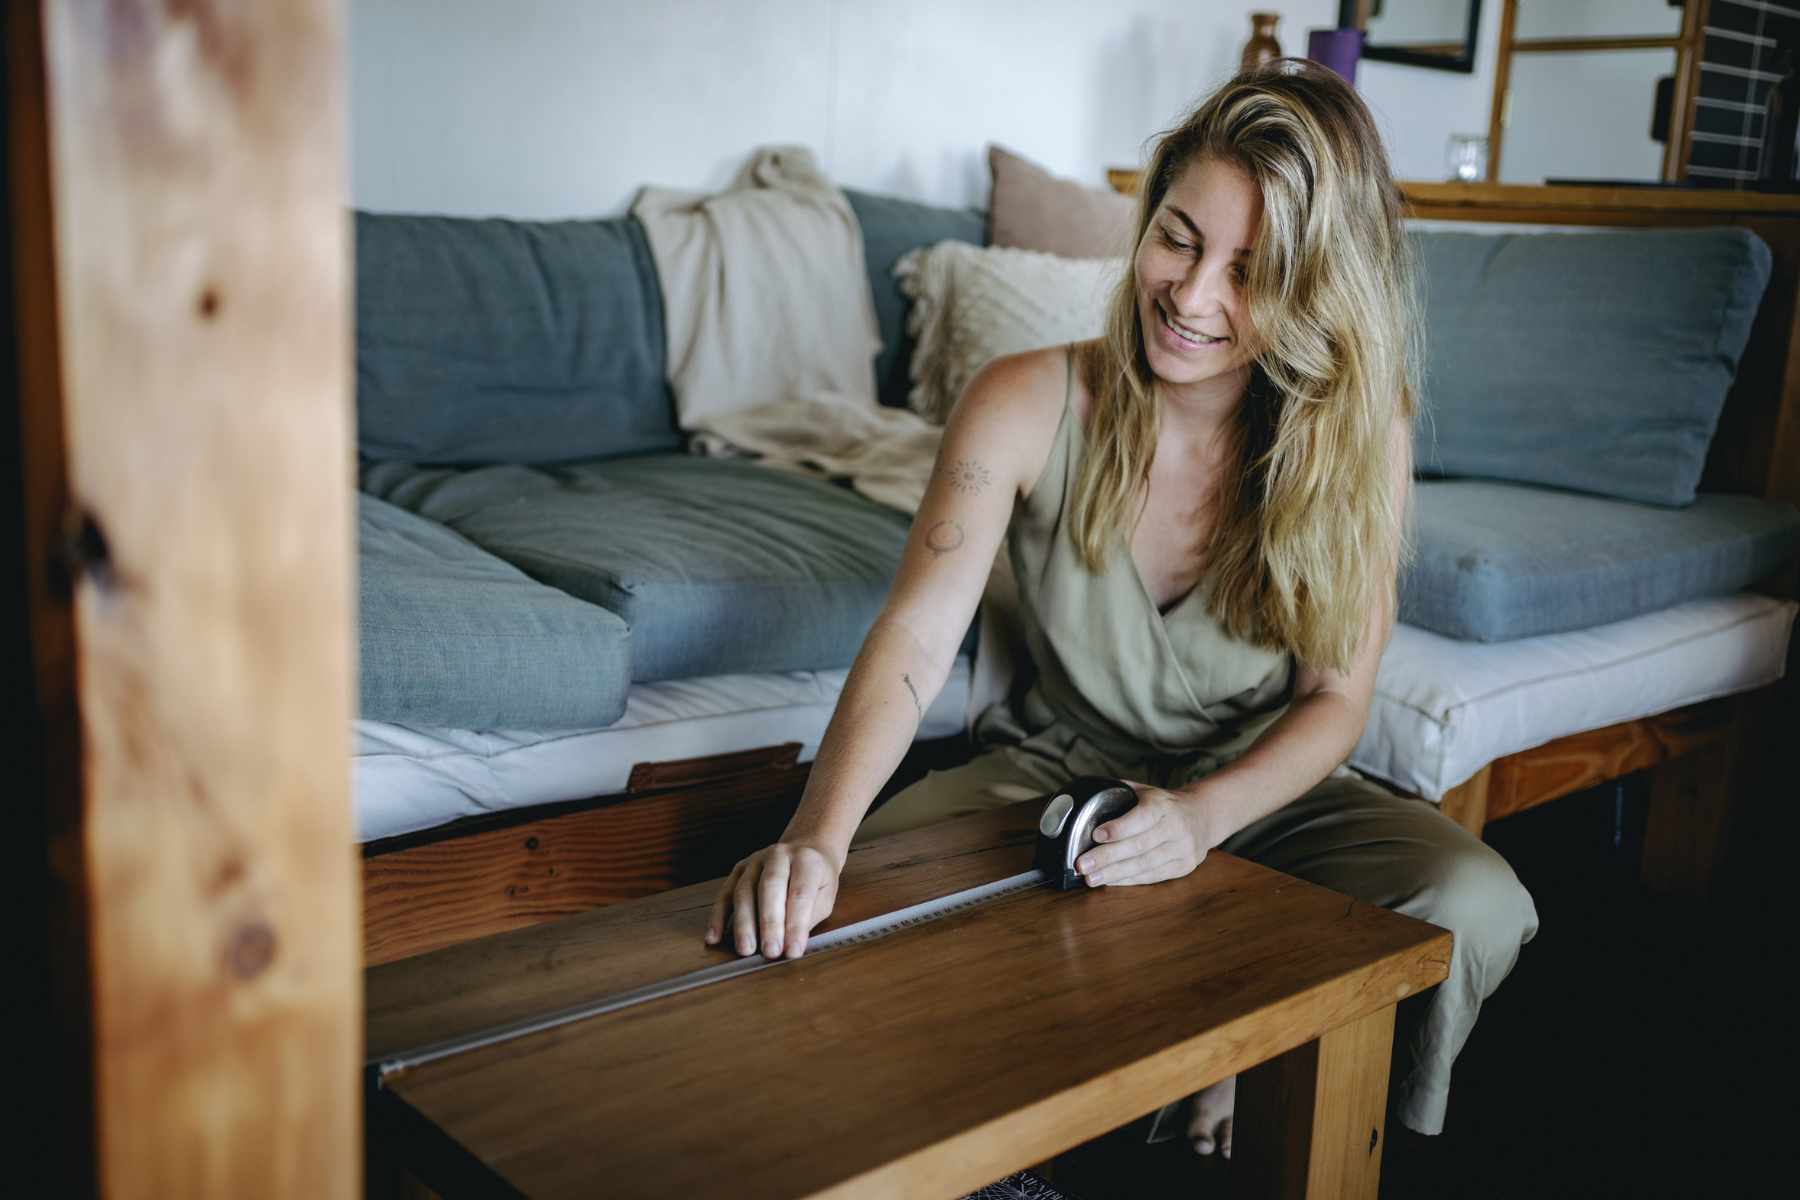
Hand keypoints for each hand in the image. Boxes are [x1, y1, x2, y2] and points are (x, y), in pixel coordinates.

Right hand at [705, 839, 843, 959]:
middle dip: (769, 924)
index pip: (801, 894)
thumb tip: (790, 943)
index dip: (796, 925)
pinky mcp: (739, 868)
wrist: (806, 846)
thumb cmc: (816, 877)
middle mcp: (779, 855)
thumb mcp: (826, 895)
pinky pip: (725, 893)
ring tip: (745, 949)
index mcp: (807, 860)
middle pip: (770, 889)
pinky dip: (718, 916)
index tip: (793, 950)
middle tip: (770, 951)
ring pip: (744, 891)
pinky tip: (715, 936)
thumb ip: (810, 916)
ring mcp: (756, 860)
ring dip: (743, 923)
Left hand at [1076, 781, 1214, 885]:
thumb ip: (1121, 794)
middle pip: (1139, 845)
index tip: (1096, 835)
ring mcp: (1183, 848)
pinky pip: (1153, 876)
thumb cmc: (1166, 805)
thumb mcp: (1147, 792)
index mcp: (1163, 804)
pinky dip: (1129, 880)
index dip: (1119, 827)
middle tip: (1083, 864)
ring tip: (1092, 877)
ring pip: (1145, 864)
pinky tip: (1111, 881)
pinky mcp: (1185, 866)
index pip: (1142, 816)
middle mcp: (1176, 826)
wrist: (1203, 816)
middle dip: (1107, 857)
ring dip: (1115, 873)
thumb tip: (1087, 801)